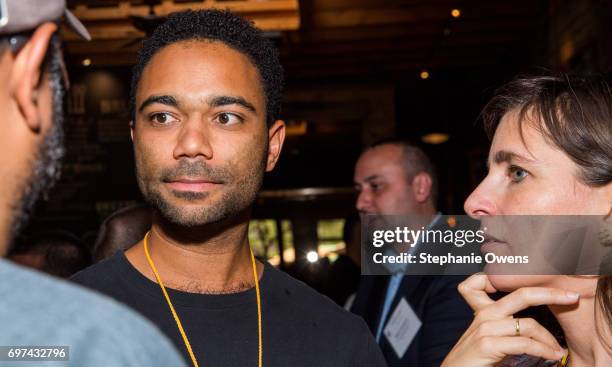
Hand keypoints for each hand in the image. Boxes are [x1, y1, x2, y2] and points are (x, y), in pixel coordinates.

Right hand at [440, 274, 578, 366]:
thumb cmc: (474, 358)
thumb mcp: (487, 335)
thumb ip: (503, 323)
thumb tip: (532, 324)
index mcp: (483, 309)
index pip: (494, 281)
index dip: (517, 278)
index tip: (544, 288)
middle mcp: (484, 314)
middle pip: (522, 294)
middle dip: (550, 293)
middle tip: (571, 297)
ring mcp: (485, 327)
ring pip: (528, 324)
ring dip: (549, 339)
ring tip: (558, 349)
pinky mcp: (487, 344)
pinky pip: (524, 343)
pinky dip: (543, 350)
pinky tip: (551, 356)